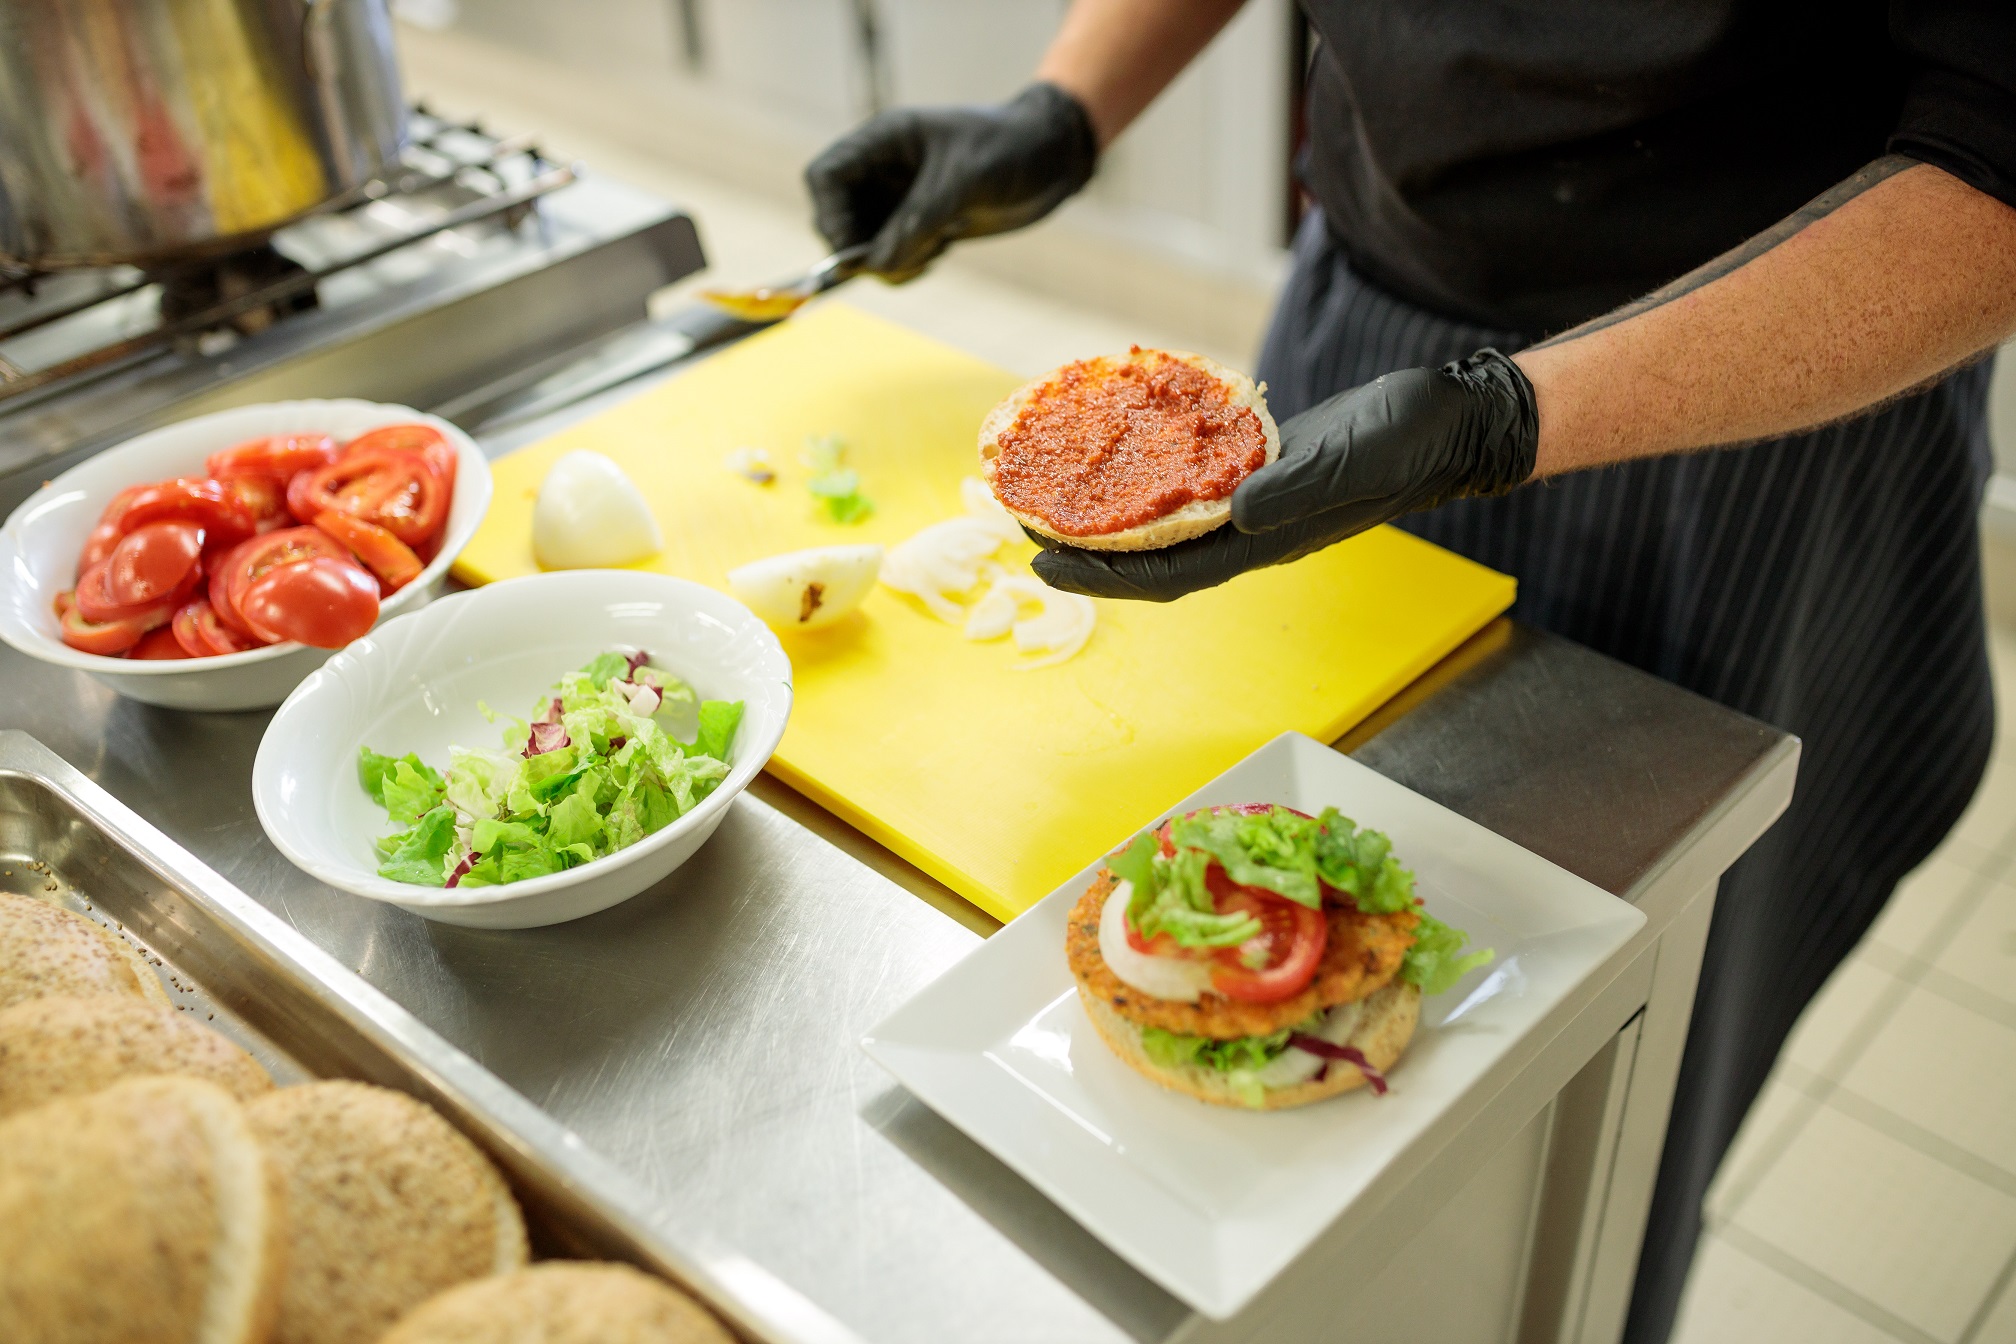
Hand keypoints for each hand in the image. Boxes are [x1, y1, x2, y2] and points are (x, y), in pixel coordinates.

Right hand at [804, 83, 1097, 282]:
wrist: (1052, 158)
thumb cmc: (1010, 149)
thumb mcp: (964, 181)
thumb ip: (918, 221)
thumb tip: (877, 264)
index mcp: (884, 140)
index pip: (826, 177)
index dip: (831, 216)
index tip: (857, 250)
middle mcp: (884, 170)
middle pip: (837, 217)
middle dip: (860, 248)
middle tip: (898, 263)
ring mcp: (900, 199)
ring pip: (863, 244)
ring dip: (884, 263)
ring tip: (929, 255)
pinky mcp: (920, 224)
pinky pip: (890, 256)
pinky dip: (903, 268)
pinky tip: (936, 256)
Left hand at [1031, 349, 1538, 600]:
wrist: (1449, 421)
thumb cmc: (1406, 444)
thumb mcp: (1349, 461)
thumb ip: (1294, 489)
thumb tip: (1231, 511)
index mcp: (1263, 542)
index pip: (1166, 574)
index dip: (1101, 575)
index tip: (1042, 563)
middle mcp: (1249, 531)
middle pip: (1150, 555)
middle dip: (1085, 552)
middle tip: (1020, 530)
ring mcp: (1253, 503)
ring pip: (1165, 521)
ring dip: (1108, 516)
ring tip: (1051, 497)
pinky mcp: (1259, 466)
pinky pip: (1189, 479)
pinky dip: (1148, 473)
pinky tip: (1116, 454)